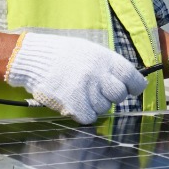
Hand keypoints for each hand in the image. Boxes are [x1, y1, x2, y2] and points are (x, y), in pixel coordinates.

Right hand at [3, 34, 145, 122]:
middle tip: (98, 92)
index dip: (134, 86)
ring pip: (103, 108)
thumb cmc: (62, 54)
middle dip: (111, 96)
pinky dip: (82, 113)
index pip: (131, 76)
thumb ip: (108, 66)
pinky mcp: (74, 104)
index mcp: (104, 59)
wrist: (33, 59)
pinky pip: (89, 117)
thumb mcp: (89, 51)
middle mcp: (98, 74)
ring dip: (94, 104)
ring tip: (80, 93)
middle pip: (118, 95)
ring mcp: (86, 90)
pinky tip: (73, 102)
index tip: (132, 89)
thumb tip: (126, 80)